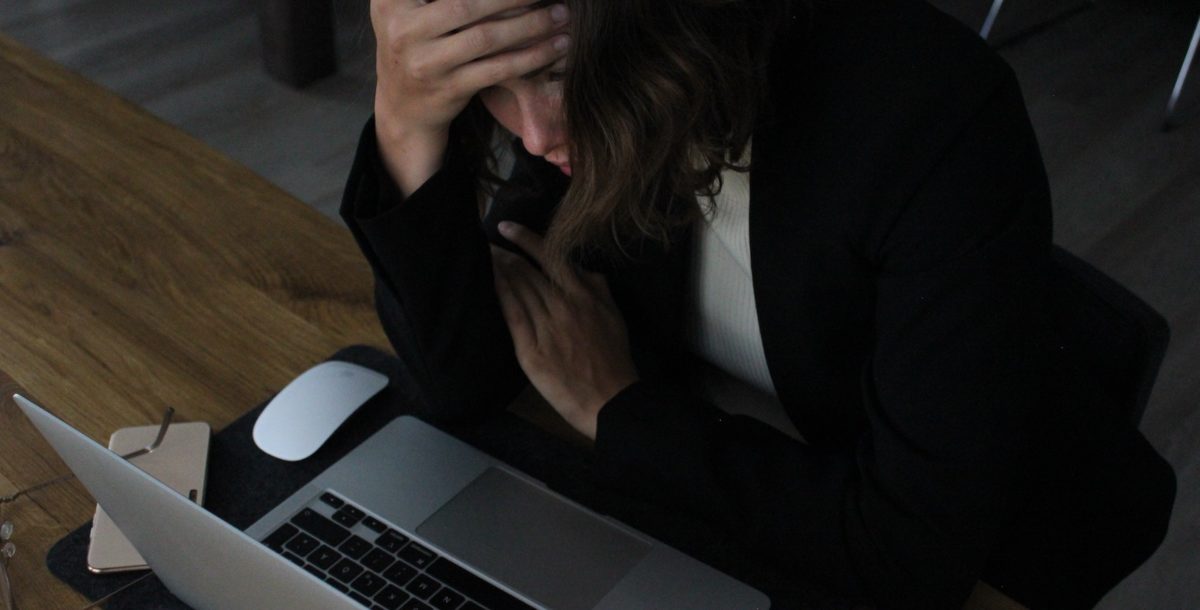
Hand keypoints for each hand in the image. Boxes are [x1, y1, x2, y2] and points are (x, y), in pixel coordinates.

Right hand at [371, 0, 569, 194]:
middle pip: (468, 4)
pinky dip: (530, 57)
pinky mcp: (447, 90)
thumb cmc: (417, 46)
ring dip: (532, 25)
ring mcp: (423, 64)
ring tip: (561, 15)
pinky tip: (555, 47)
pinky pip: (496, 70)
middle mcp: (402, 30)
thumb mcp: (404, 9)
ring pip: (487, 38)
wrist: (402, 109)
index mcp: (389, 1)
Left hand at [491, 222, 637, 439]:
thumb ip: (598, 288)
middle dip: (504, 254)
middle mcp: (563, 305)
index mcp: (584, 295)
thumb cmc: (614, 358)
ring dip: (499, 270)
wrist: (610, 400)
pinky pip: (512, 315)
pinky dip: (500, 294)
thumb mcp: (615, 315)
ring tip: (484, 258)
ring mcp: (545, 328)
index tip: (506, 228)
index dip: (525, 239)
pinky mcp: (531, 350)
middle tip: (486, 243)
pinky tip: (488, 282)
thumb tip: (583, 269)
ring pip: (518, 289)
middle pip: (527, 271)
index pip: (550, 257)